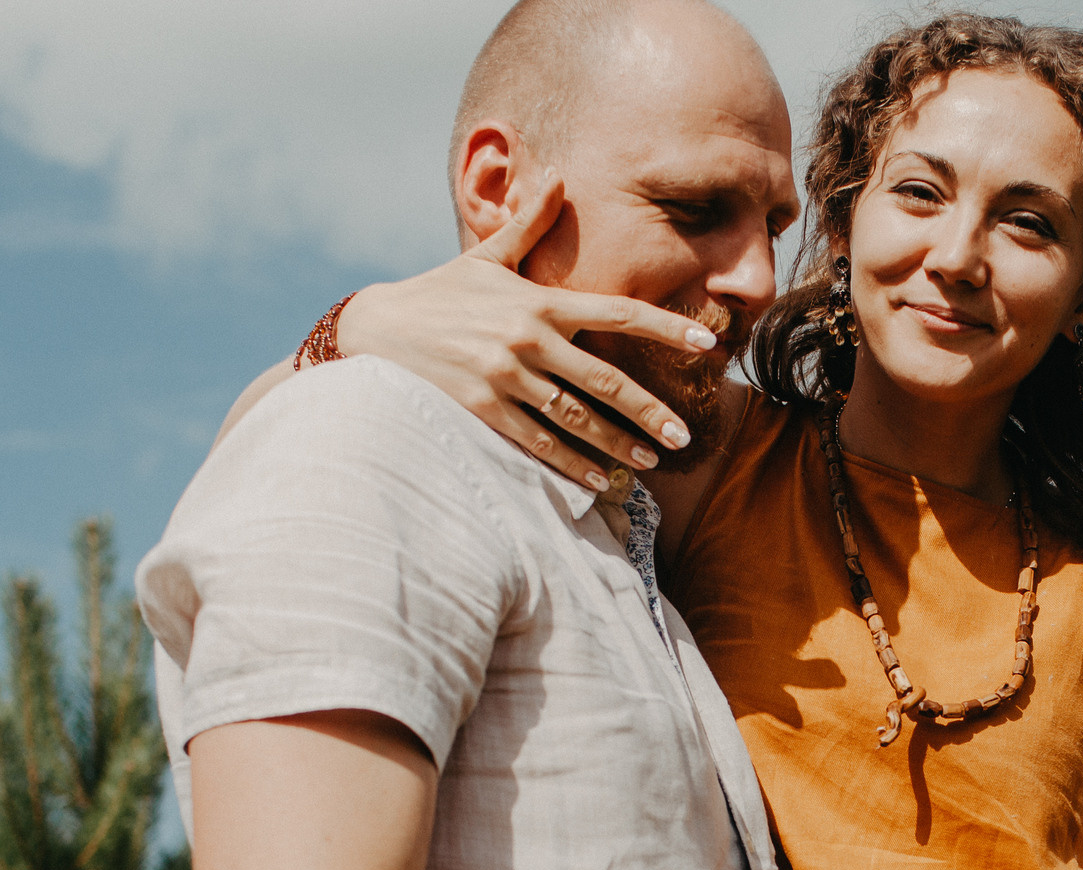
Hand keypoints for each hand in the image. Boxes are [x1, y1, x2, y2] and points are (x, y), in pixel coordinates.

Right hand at [334, 180, 716, 490]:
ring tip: (650, 463)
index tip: (706, 342)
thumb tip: (558, 177)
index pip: (617, 313)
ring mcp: (505, 378)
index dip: (665, 327)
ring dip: (618, 445)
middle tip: (684, 438)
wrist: (376, 329)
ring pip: (577, 420)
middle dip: (650, 413)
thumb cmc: (439, 294)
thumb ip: (529, 224)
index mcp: (538, 302)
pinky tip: (600, 480)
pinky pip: (538, 443)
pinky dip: (572, 464)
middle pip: (606, 381)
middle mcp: (528, 340)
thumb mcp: (485, 258)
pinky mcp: (482, 409)